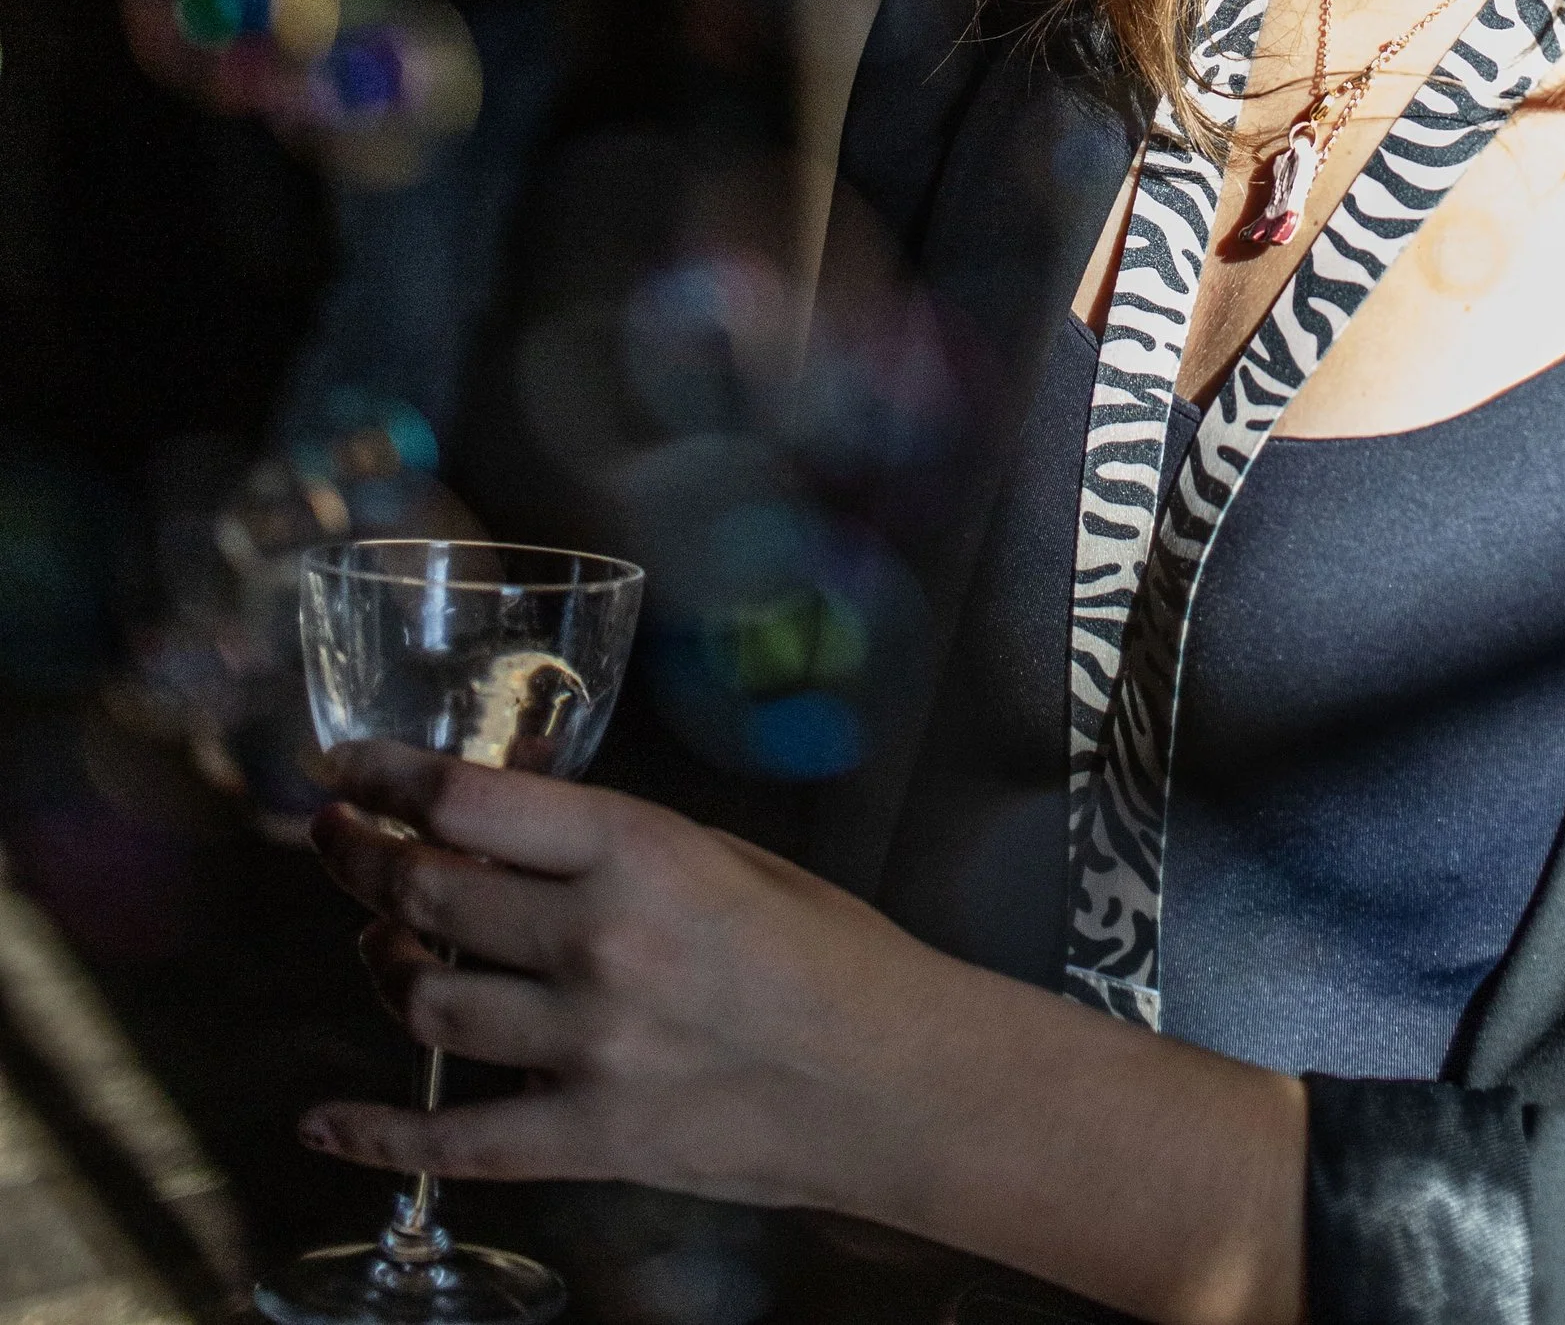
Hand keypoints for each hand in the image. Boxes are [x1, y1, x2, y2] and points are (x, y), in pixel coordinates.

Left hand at [305, 746, 1311, 1324]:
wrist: (895, 1078)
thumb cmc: (828, 954)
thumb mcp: (724, 857)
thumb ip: (615, 847)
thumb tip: (510, 828)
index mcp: (639, 852)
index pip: (472, 800)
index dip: (391, 780)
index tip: (351, 768)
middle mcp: (599, 942)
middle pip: (427, 895)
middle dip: (361, 860)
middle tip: (335, 840)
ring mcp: (587, 1047)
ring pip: (425, 1002)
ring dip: (382, 968)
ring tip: (380, 947)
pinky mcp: (589, 1138)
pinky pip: (452, 1140)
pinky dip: (375, 1132)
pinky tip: (325, 1121)